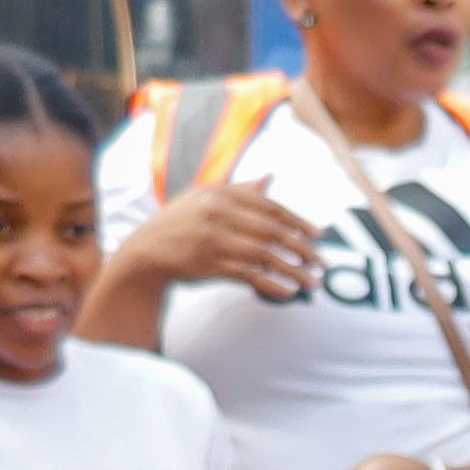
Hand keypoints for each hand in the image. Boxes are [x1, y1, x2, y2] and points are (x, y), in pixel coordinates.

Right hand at [120, 183, 324, 301]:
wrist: (146, 252)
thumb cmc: (180, 224)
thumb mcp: (204, 198)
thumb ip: (239, 190)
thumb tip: (270, 177)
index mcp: (221, 193)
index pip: (270, 207)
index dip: (298, 222)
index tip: (319, 236)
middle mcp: (218, 213)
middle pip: (272, 231)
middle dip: (302, 249)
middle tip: (323, 263)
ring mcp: (213, 239)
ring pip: (264, 255)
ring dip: (293, 271)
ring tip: (313, 282)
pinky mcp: (208, 264)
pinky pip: (249, 275)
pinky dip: (271, 284)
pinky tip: (289, 292)